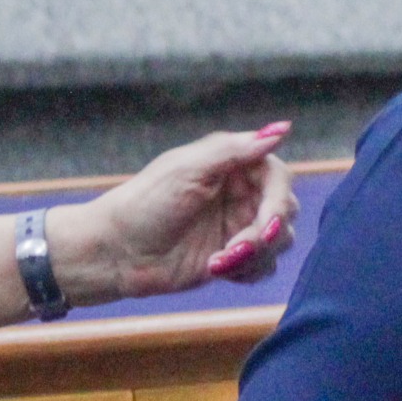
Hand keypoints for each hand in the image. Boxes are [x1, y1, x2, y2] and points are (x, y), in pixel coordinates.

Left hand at [56, 125, 299, 303]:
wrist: (116, 252)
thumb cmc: (144, 204)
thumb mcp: (187, 169)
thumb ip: (235, 149)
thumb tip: (283, 128)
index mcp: (231, 166)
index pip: (279, 176)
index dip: (278, 199)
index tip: (266, 222)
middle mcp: (238, 194)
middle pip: (285, 211)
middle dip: (266, 233)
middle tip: (237, 248)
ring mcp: (236, 227)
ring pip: (279, 242)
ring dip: (255, 255)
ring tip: (218, 261)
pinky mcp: (231, 259)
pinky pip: (264, 267)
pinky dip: (248, 272)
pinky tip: (215, 269)